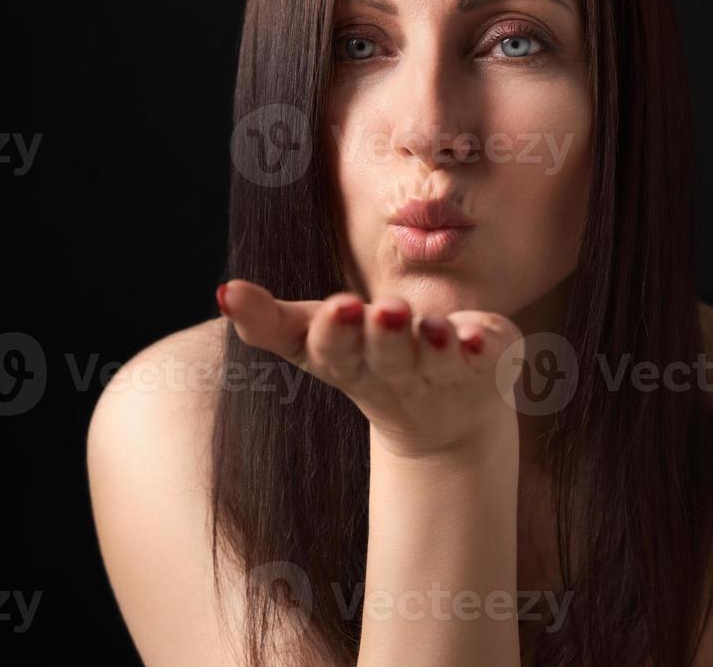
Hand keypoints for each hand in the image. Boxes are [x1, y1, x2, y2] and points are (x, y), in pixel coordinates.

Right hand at [217, 280, 524, 458]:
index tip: (336, 306)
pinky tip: (476, 336)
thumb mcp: (315, 342)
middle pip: (387, 355)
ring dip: (434, 344)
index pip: (334, 350)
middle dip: (382, 334)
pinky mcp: (487, 363)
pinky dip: (482, 348)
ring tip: (433, 326)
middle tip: (378, 310)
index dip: (334, 332)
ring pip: (438, 358)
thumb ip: (271, 321)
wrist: (446, 419)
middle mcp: (398, 371)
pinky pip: (488, 357)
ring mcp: (445, 371)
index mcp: (350, 362)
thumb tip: (224, 292)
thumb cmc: (369, 360)